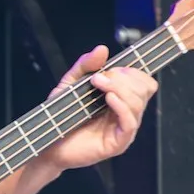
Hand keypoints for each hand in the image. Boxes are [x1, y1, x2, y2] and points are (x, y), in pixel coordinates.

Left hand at [44, 45, 156, 171]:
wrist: (48, 145)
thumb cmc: (60, 116)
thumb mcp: (70, 84)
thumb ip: (85, 65)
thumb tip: (102, 49)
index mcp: (121, 98)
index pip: (144, 81)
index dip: (131, 71)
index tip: (108, 70)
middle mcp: (126, 113)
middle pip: (145, 88)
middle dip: (124, 77)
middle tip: (99, 78)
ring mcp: (124, 129)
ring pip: (139, 102)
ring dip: (119, 88)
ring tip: (98, 85)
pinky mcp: (118, 143)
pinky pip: (130, 122)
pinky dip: (122, 106)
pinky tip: (108, 98)